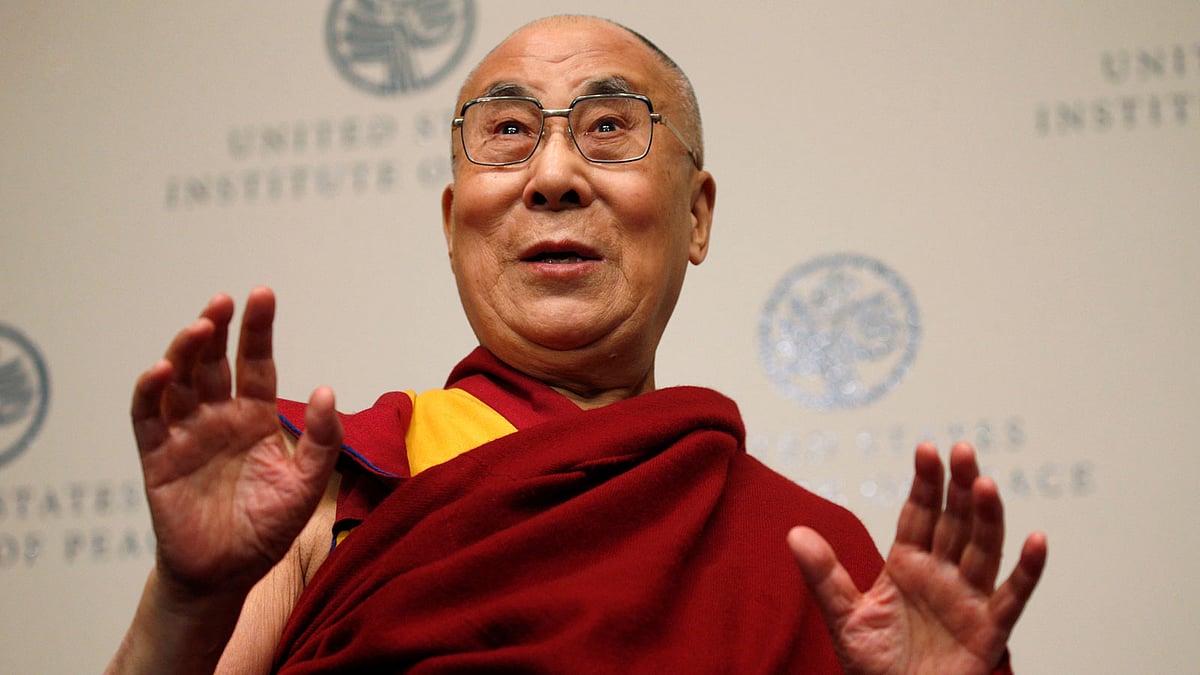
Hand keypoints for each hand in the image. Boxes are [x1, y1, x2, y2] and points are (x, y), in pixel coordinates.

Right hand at [130, 287, 341, 603]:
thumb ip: (322, 441)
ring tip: (200, 328)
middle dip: (217, 328)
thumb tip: (326, 390)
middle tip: (223, 302)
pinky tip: (162, 370)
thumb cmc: (267, 528)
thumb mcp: (306, 484)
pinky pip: (147, 418)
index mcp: (254, 417)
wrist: (226, 575)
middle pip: (214, 362)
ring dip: (185, 351)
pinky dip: (150, 391)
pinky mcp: (157, 458)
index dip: (257, 329)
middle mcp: (217, 418)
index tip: (262, 295)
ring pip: (179, 381)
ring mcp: (185, 435)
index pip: (255, 363)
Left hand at [788, 442, 1046, 674]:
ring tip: (985, 483)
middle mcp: (941, 575)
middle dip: (958, 487)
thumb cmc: (875, 669)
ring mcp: (967, 600)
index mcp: (907, 566)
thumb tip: (795, 533)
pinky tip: (1037, 540)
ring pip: (983, 549)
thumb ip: (824, 576)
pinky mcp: (988, 631)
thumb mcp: (844, 618)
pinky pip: (1012, 597)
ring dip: (987, 517)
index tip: (927, 449)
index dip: (924, 483)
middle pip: (954, 522)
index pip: (919, 515)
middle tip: (963, 450)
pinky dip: (1028, 570)